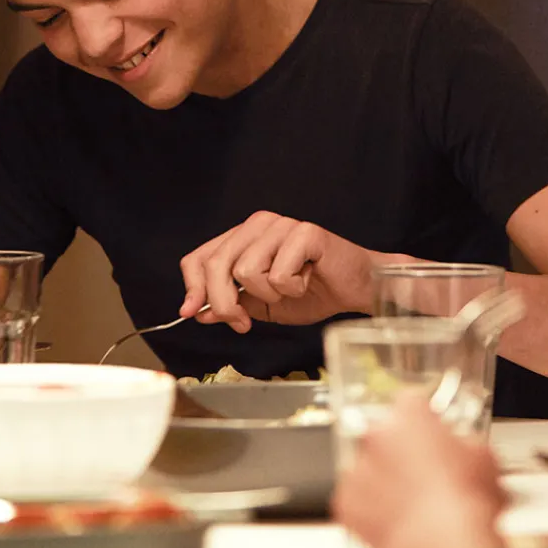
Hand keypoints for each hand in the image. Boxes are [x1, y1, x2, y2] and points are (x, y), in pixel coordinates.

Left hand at [178, 211, 376, 331]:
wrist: (356, 288)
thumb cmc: (314, 292)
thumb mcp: (263, 306)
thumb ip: (232, 304)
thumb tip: (198, 312)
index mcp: (244, 237)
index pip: (199, 257)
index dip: (192, 287)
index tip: (191, 313)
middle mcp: (259, 224)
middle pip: (217, 264)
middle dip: (224, 302)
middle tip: (242, 323)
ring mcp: (282, 225)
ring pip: (246, 270)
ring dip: (268, 294)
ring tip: (290, 289)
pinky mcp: (305, 233)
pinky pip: (278, 274)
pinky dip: (292, 289)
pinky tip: (307, 280)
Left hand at [332, 392, 507, 547]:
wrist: (444, 547)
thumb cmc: (465, 503)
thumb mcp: (483, 456)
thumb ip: (465, 442)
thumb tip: (464, 450)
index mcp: (410, 414)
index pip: (410, 401)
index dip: (422, 418)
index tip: (428, 430)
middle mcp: (377, 434)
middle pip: (386, 433)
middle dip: (401, 448)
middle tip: (421, 470)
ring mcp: (358, 467)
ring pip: (368, 466)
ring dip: (383, 478)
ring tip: (409, 500)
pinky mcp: (346, 501)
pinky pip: (355, 498)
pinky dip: (370, 507)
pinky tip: (394, 518)